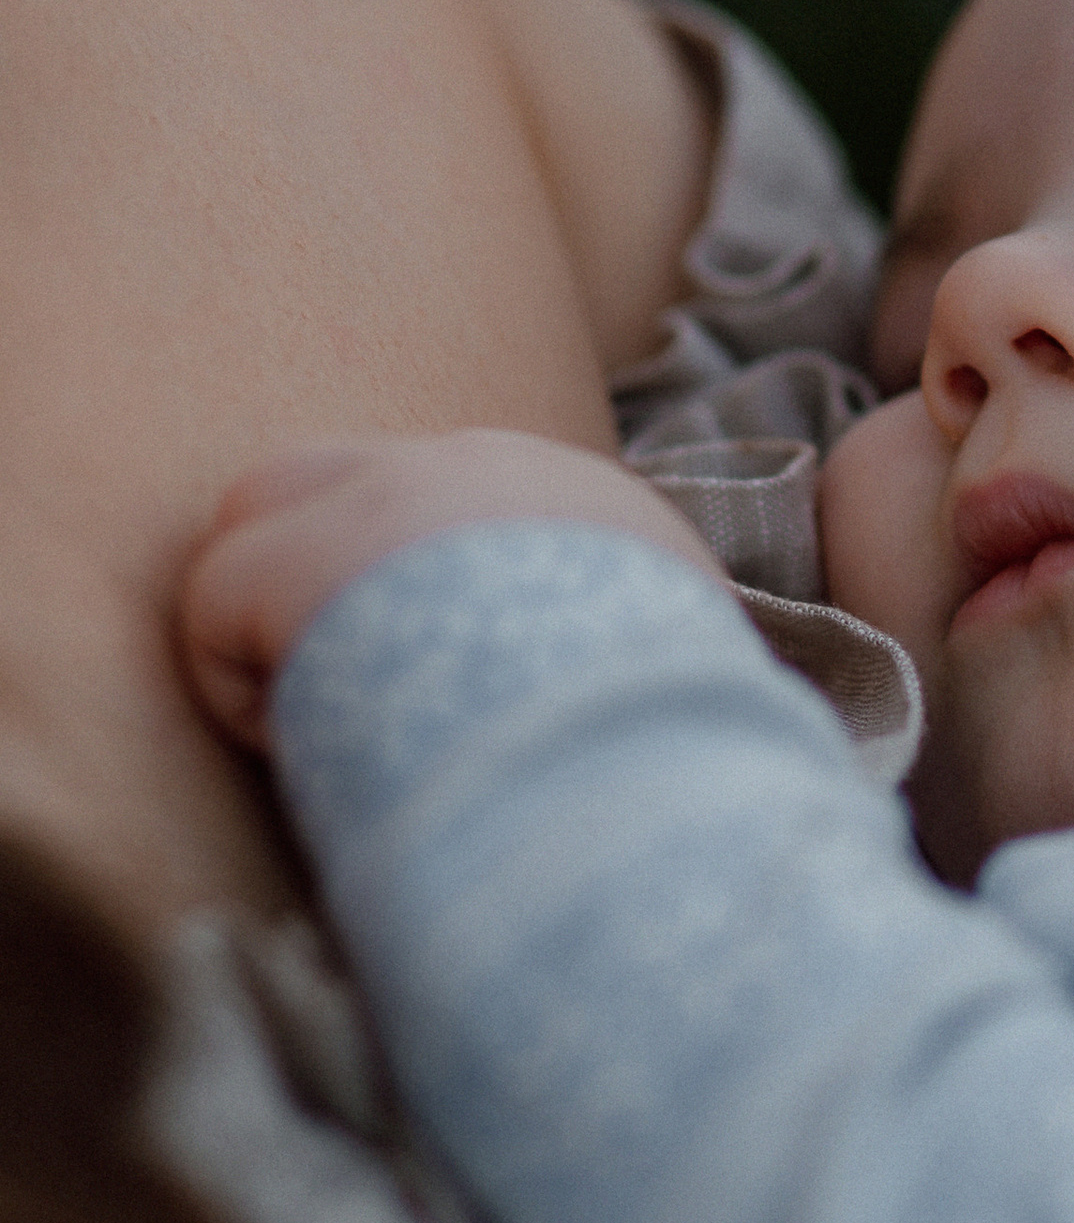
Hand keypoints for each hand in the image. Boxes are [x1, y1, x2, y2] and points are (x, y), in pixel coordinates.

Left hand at [180, 429, 716, 750]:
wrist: (635, 753)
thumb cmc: (677, 751)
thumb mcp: (709, 680)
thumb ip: (660, 662)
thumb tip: (712, 726)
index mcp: (584, 499)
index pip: (453, 499)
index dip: (418, 585)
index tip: (445, 679)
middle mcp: (476, 469)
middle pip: (333, 476)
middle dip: (311, 568)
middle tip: (350, 689)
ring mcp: (379, 501)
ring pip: (258, 520)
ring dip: (274, 627)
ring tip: (332, 731)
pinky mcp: (293, 559)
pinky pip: (213, 607)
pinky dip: (243, 696)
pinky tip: (307, 751)